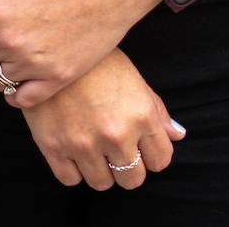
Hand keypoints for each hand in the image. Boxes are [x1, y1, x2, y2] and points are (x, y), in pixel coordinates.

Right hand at [20, 46, 186, 191]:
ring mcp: (84, 144)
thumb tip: (178, 136)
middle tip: (116, 149)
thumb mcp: (132, 77)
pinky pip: (71, 179)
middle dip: (128, 167)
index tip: (141, 146)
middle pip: (133, 179)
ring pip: (102, 183)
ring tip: (93, 146)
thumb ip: (157, 110)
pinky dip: (73, 168)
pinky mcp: (54, 148)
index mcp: (141, 115)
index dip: (152, 154)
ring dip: (100, 169)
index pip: (160, 161)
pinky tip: (73, 147)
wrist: (51, 44)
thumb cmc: (97, 59)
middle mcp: (116, 134)